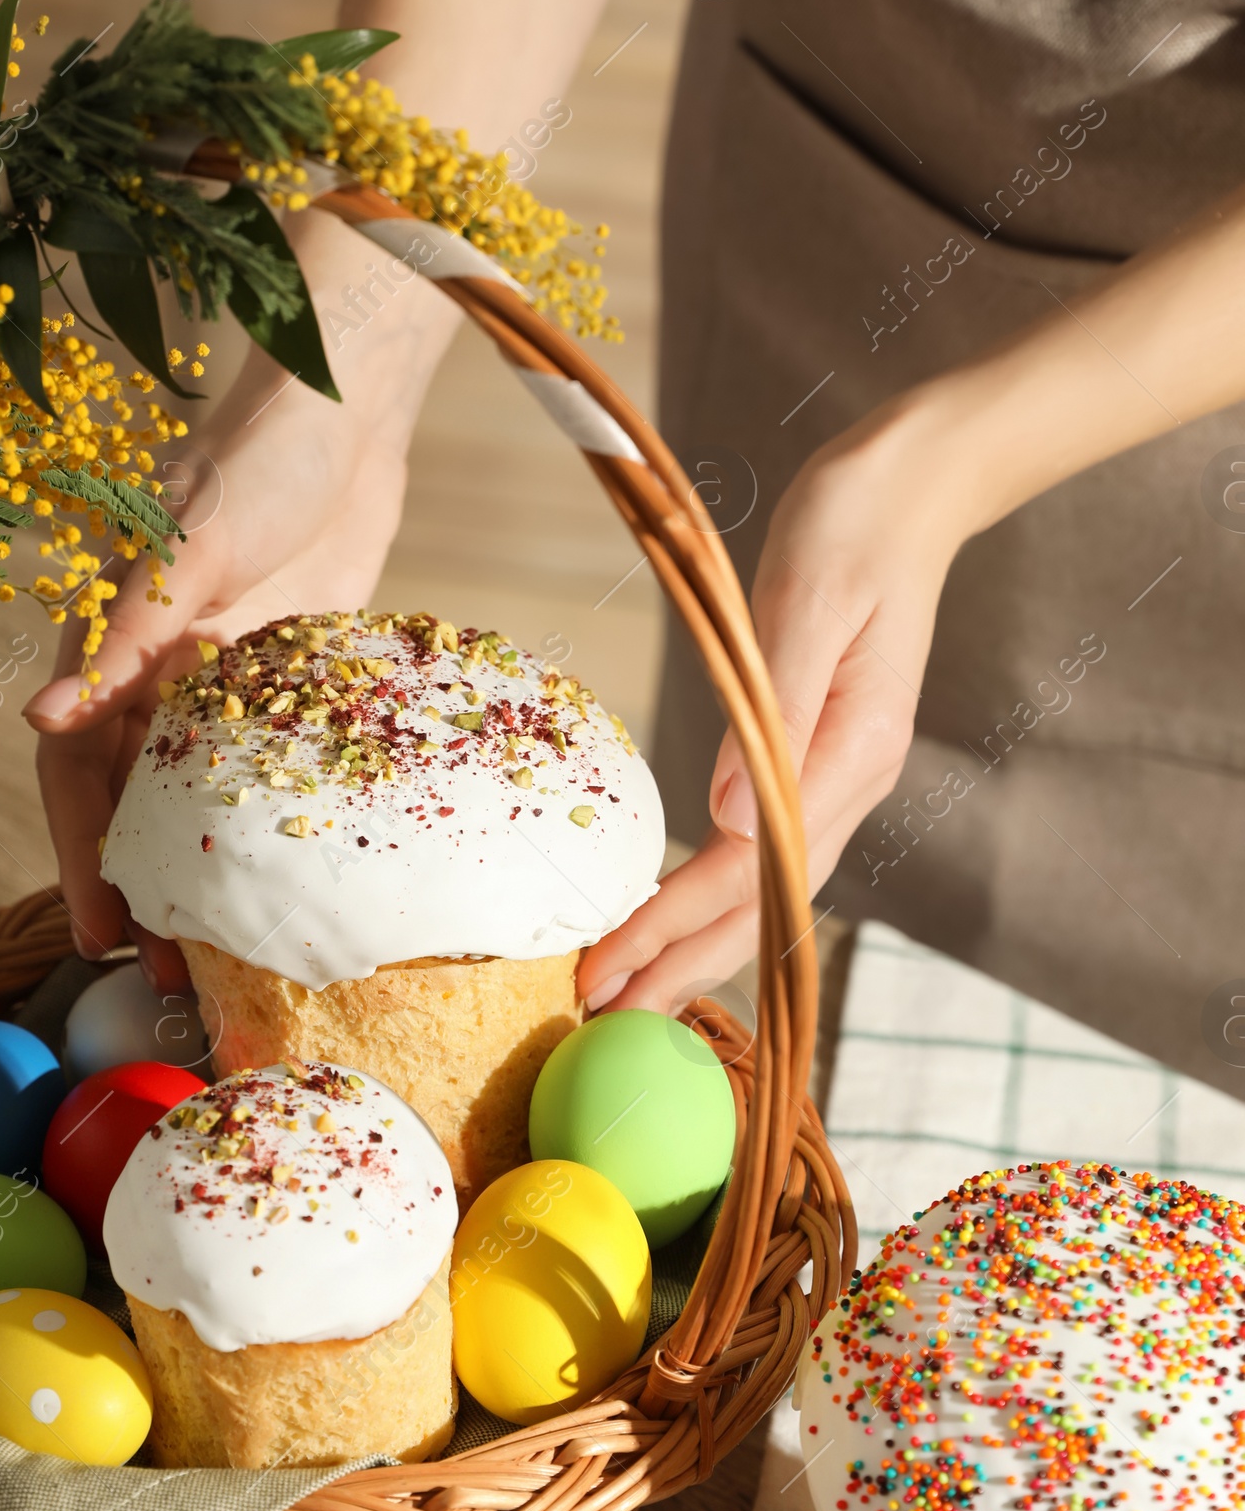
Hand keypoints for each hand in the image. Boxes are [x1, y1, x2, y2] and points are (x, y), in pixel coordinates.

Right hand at [25, 212, 456, 970]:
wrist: (350, 409)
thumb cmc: (256, 453)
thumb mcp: (191, 541)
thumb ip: (125, 631)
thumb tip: (43, 720)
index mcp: (115, 645)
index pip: (77, 771)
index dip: (81, 856)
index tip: (99, 935)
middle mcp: (160, 674)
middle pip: (137, 802)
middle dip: (143, 889)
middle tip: (169, 977)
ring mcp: (225, 683)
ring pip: (201, 798)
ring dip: (208, 873)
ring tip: (231, 956)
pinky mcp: (289, 682)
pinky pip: (270, 768)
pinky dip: (272, 826)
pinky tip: (301, 884)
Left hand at [576, 396, 970, 1015]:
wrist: (912, 490)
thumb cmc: (854, 526)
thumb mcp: (806, 599)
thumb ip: (769, 707)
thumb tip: (725, 822)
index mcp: (851, 754)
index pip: (746, 873)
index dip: (670, 930)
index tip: (604, 973)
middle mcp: (853, 783)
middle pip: (761, 909)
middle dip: (679, 968)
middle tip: (598, 1020)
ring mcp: (843, 777)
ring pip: (767, 893)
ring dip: (696, 947)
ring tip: (628, 991)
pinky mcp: (822, 760)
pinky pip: (767, 856)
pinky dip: (716, 901)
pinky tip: (676, 920)